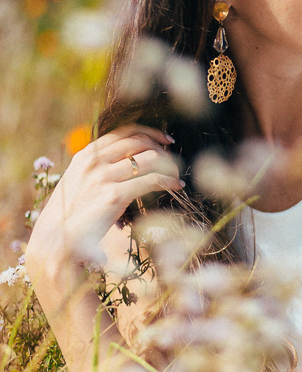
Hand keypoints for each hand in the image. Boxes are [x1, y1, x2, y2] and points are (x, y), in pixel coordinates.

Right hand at [25, 124, 182, 278]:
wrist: (55, 240)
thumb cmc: (71, 214)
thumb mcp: (79, 181)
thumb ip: (98, 167)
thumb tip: (131, 157)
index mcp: (86, 155)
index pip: (124, 131)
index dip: (150, 133)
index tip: (165, 140)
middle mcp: (94, 162)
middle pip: (140, 142)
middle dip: (162, 150)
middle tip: (173, 162)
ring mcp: (103, 177)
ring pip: (150, 158)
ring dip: (169, 166)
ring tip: (176, 176)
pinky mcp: (114, 195)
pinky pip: (153, 180)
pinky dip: (169, 181)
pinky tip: (176, 186)